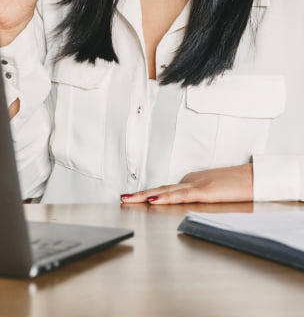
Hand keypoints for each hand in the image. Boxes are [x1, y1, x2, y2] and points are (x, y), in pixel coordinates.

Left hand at [120, 164, 252, 204]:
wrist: (254, 177)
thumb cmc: (237, 184)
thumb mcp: (213, 190)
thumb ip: (197, 193)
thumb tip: (183, 198)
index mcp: (191, 182)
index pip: (166, 189)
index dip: (148, 193)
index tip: (132, 197)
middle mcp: (190, 181)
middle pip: (161, 188)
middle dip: (140, 194)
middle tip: (122, 197)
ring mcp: (197, 185)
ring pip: (167, 191)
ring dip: (147, 195)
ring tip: (129, 198)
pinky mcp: (206, 192)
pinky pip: (183, 196)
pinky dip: (168, 198)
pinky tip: (155, 200)